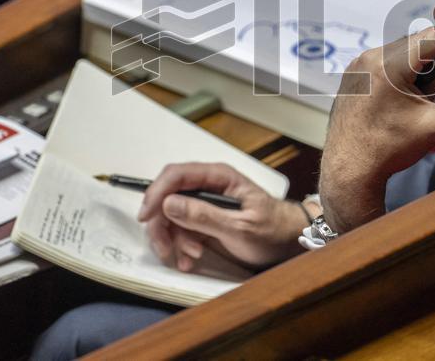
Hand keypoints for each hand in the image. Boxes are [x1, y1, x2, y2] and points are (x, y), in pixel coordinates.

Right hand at [137, 162, 308, 273]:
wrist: (288, 242)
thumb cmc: (272, 230)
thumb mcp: (239, 227)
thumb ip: (204, 215)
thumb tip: (169, 203)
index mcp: (219, 177)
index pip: (177, 175)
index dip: (156, 193)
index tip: (146, 216)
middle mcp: (208, 186)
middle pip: (168, 196)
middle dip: (162, 224)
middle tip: (165, 248)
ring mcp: (205, 203)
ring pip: (170, 215)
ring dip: (173, 238)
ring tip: (189, 257)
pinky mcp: (203, 219)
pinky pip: (180, 229)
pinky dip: (180, 245)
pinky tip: (189, 259)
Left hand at [319, 27, 434, 231]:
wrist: (349, 170)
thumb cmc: (388, 149)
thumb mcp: (434, 127)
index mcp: (388, 64)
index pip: (434, 37)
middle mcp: (369, 56)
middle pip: (418, 44)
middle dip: (434, 67)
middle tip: (432, 98)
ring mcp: (358, 64)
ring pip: (402, 52)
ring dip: (417, 72)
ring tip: (415, 103)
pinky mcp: (353, 74)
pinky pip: (384, 61)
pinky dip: (399, 76)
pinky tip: (398, 104)